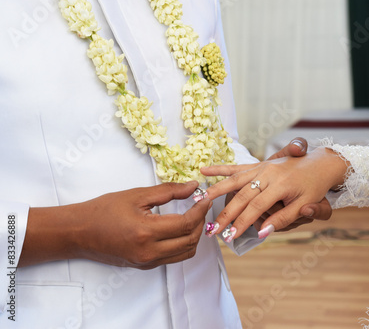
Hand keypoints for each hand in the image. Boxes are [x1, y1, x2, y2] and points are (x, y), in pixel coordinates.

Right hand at [19, 181, 210, 269]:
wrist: (78, 232)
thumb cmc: (103, 210)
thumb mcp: (136, 195)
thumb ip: (168, 191)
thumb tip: (193, 186)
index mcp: (146, 232)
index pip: (186, 224)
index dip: (200, 210)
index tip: (205, 197)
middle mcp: (149, 252)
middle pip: (190, 240)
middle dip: (201, 222)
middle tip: (201, 205)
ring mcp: (148, 262)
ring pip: (186, 252)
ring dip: (195, 235)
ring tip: (194, 216)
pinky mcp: (145, 265)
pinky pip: (174, 257)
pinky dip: (183, 243)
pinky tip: (180, 228)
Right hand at [202, 147, 347, 240]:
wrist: (319, 164)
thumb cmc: (313, 187)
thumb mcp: (304, 205)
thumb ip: (283, 220)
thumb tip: (263, 232)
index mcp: (280, 184)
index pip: (256, 207)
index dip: (242, 222)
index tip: (230, 236)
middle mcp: (268, 173)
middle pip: (242, 196)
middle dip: (226, 214)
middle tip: (212, 229)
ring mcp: (261, 167)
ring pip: (234, 180)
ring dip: (217, 191)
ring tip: (201, 201)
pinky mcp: (258, 165)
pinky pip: (236, 167)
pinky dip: (220, 169)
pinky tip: (204, 170)